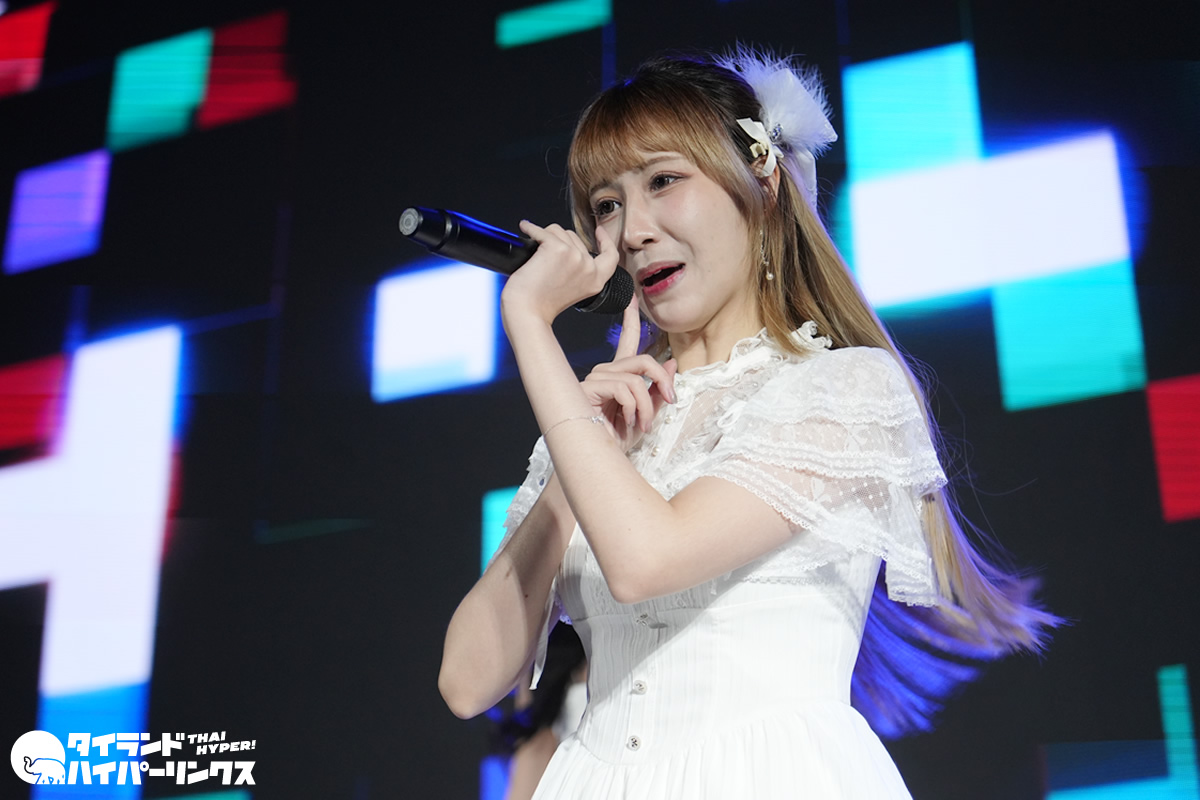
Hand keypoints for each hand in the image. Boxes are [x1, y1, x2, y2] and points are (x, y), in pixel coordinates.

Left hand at [500, 222, 619, 322]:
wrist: (526, 311)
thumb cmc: (540, 305)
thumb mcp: (571, 289)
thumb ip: (579, 270)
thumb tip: (570, 247)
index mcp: (595, 280)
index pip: (610, 256)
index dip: (605, 241)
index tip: (600, 232)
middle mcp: (589, 267)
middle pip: (575, 238)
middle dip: (559, 242)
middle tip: (545, 261)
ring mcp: (575, 256)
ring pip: (558, 231)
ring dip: (544, 238)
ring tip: (536, 255)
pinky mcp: (557, 248)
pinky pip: (541, 230)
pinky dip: (530, 228)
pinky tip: (526, 229)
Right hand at [581, 295, 677, 448]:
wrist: (597, 460)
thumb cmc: (616, 441)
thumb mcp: (646, 415)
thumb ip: (658, 391)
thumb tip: (671, 364)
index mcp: (617, 376)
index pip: (627, 342)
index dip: (631, 320)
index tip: (632, 299)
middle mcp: (604, 373)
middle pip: (642, 360)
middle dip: (662, 381)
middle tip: (671, 401)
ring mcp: (594, 379)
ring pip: (635, 379)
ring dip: (647, 406)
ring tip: (643, 426)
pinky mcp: (588, 388)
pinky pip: (624, 389)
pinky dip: (634, 408)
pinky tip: (628, 424)